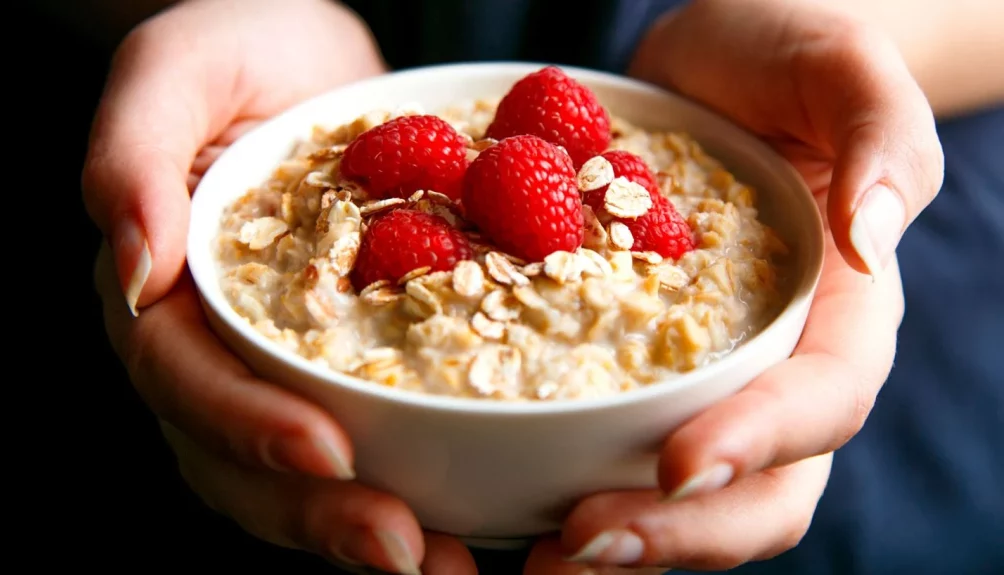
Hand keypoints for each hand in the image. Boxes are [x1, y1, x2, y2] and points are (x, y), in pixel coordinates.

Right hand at [84, 1, 476, 571]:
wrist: (321, 56)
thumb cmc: (243, 44)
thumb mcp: (181, 64)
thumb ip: (134, 152)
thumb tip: (132, 268)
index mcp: (165, 290)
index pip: (185, 380)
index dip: (246, 425)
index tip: (326, 452)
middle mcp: (217, 346)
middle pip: (240, 459)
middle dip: (315, 512)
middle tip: (401, 548)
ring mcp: (283, 363)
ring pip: (301, 477)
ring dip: (364, 530)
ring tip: (442, 562)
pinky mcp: (353, 361)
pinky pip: (374, 436)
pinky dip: (417, 483)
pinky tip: (472, 517)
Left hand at [524, 0, 942, 571]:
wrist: (710, 68)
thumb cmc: (785, 57)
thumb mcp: (841, 67)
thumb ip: (877, 135)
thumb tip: (873, 234)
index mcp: (844, 311)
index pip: (822, 400)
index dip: (759, 443)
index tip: (676, 464)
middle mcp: (779, 366)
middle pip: (759, 489)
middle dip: (679, 532)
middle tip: (580, 543)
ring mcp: (706, 378)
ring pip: (686, 495)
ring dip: (622, 540)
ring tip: (538, 554)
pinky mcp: (635, 368)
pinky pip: (615, 444)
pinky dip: (570, 483)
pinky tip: (508, 501)